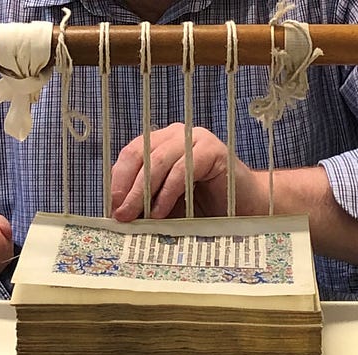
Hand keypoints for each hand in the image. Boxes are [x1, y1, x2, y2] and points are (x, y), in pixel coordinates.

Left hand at [111, 123, 256, 220]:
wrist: (247, 209)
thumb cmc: (205, 207)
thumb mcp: (166, 204)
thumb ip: (145, 202)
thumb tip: (117, 213)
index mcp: (161, 143)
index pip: (131, 154)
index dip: (118, 180)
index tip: (111, 207)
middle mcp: (176, 135)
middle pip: (140, 154)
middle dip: (126, 187)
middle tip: (120, 214)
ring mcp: (194, 138)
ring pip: (157, 161)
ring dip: (143, 192)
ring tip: (135, 217)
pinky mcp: (213, 150)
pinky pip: (182, 169)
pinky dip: (167, 193)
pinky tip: (161, 213)